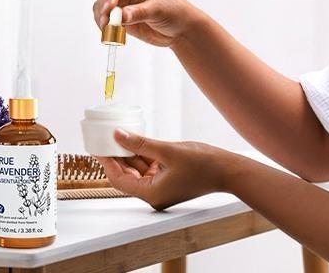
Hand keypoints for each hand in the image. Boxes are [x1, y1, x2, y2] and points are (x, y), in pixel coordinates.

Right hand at [93, 0, 204, 47]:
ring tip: (107, 30)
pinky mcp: (118, 15)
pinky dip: (104, 26)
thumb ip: (139, 12)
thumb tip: (121, 16)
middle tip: (105, 23)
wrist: (180, 29)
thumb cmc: (175, 12)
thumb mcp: (158, 10)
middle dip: (103, 8)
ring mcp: (120, 0)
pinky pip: (104, 19)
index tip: (108, 8)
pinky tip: (109, 33)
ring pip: (101, 6)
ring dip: (101, 18)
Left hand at [95, 129, 240, 210]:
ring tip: (118, 136)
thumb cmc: (204, 164)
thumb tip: (117, 135)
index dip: (107, 163)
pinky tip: (136, 140)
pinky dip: (143, 154)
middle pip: (127, 176)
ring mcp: (162, 187)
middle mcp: (155, 194)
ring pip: (138, 170)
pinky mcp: (170, 179)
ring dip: (129, 154)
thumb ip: (140, 143)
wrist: (230, 170)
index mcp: (152, 193)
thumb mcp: (167, 150)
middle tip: (105, 139)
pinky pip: (150, 167)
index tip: (98, 147)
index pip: (119, 180)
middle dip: (116, 157)